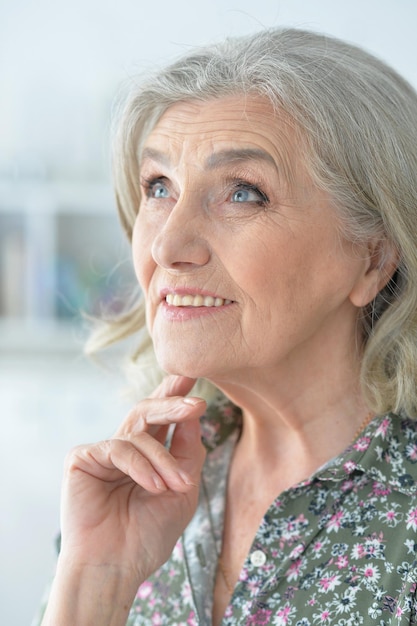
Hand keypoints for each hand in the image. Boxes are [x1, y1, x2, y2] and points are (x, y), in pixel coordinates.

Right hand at [58, 375, 205, 583]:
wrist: (116, 569)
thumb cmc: (149, 534)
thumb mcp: (183, 490)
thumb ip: (188, 451)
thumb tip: (193, 412)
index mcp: (147, 455)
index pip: (161, 417)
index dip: (174, 394)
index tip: (191, 374)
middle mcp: (124, 448)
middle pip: (148, 411)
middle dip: (173, 403)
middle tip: (196, 401)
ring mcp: (102, 452)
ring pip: (138, 430)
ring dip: (164, 457)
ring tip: (178, 485)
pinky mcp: (82, 459)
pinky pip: (118, 448)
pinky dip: (141, 466)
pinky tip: (154, 486)